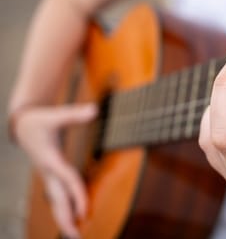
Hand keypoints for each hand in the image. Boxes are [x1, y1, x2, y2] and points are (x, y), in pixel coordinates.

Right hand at [14, 103, 96, 238]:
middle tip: (76, 237)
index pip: (67, 180)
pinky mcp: (50, 177)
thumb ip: (74, 114)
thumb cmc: (40, 120)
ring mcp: (48, 176)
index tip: (85, 211)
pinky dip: (64, 210)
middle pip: (58, 200)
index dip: (77, 195)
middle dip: (66, 219)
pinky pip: (58, 197)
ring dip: (65, 219)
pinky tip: (73, 220)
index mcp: (51, 159)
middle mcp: (49, 172)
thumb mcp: (55, 115)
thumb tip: (95, 109)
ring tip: (75, 236)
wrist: (21, 125)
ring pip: (56, 202)